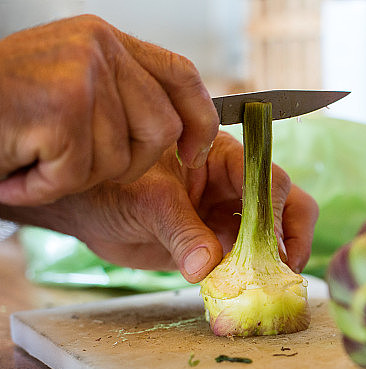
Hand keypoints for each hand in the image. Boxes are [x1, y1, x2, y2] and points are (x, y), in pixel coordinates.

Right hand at [0, 15, 218, 205]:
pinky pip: (79, 173)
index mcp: (106, 41)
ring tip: (35, 155)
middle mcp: (98, 48)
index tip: (196, 152)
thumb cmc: (4, 110)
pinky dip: (45, 185)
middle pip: (161, 130)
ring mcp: (80, 74)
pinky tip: (19, 168)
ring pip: (120, 160)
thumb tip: (185, 133)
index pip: (182, 74)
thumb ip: (122, 97)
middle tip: (73, 159)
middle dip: (125, 164)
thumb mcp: (71, 88)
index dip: (201, 119)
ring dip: (75, 175)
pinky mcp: (61, 107)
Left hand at [0, 132, 318, 281]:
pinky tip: (240, 297)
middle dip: (289, 238)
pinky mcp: (221, 247)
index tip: (270, 246)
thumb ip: (180, 231)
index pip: (267, 177)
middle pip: (289, 205)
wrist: (86, 213)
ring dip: (275, 263)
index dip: (275, 211)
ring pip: (277, 236)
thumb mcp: (146, 201)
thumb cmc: (111, 187)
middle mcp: (236, 185)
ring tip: (264, 287)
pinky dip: (250, 282)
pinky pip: (249, 264)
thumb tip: (206, 266)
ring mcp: (232, 217)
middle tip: (280, 270)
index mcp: (223, 156)